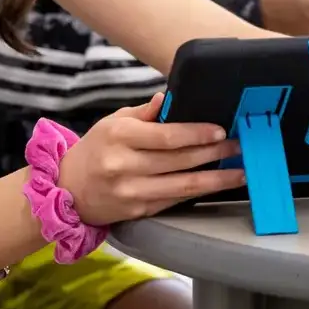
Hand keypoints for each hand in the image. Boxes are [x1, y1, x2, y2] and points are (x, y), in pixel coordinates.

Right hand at [57, 94, 245, 224]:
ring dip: (216, 179)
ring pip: (183, 186)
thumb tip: (169, 97)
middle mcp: (125, 165)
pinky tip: (216, 184)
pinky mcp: (139, 211)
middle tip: (239, 146)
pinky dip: (199, 192)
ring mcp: (132, 191)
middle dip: (214, 153)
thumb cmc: (96, 149)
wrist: (68, 190)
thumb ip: (143, 112)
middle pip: (179, 160)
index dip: (196, 134)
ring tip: (240, 171)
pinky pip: (175, 200)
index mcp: (119, 136)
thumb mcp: (113, 122)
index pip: (166, 136)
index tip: (220, 131)